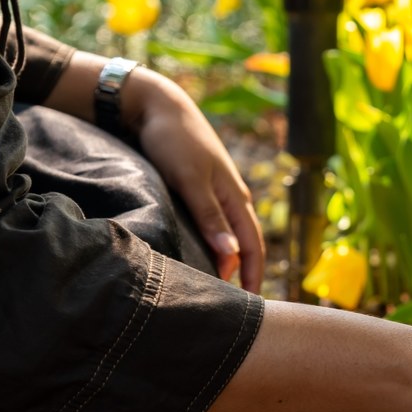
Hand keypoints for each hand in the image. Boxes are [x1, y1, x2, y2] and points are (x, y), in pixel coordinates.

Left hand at [128, 69, 264, 291]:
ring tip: (214, 286)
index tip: (250, 306)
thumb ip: (210, 218)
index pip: (253, 247)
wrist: (156, 104)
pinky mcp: (199, 187)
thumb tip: (232, 257)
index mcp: (235, 197)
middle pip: (244, 244)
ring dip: (227, 260)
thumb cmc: (173, 140)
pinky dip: (212, 243)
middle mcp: (231, 197)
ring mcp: (216, 192)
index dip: (254, 277)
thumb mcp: (190, 180)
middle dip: (244, 274)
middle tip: (233, 305)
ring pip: (228, 234)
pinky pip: (213, 223)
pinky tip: (198, 252)